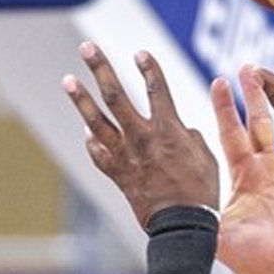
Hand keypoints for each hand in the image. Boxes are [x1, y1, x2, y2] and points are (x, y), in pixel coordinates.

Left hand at [63, 44, 219, 228]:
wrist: (180, 226)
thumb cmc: (200, 192)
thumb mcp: (205, 155)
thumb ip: (189, 134)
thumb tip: (179, 128)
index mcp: (169, 129)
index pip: (156, 87)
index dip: (148, 67)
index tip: (139, 53)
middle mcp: (141, 137)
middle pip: (115, 95)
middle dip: (100, 68)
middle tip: (86, 48)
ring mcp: (125, 156)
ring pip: (96, 121)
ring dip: (80, 99)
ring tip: (67, 80)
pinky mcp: (117, 174)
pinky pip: (97, 153)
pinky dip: (90, 140)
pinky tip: (86, 130)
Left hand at [209, 66, 273, 273]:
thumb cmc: (245, 260)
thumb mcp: (221, 237)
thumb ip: (206, 221)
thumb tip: (180, 214)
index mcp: (241, 175)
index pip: (230, 133)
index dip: (225, 108)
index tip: (219, 81)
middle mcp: (263, 168)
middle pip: (258, 121)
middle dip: (255, 93)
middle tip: (251, 64)